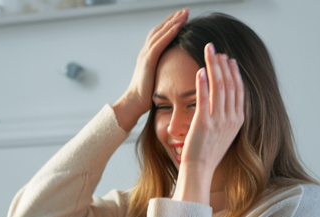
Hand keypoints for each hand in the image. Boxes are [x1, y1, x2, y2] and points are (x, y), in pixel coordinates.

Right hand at [112, 8, 187, 131]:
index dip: (170, 25)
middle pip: (160, 30)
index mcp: (148, 56)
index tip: (182, 18)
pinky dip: (169, 33)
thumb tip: (177, 72)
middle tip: (185, 10)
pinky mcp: (148, 61)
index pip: (160, 35)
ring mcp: (145, 55)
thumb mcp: (157, 79)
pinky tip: (179, 26)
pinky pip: (160, 43)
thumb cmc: (146, 96)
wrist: (134, 103)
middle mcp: (145, 52)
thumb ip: (165, 72)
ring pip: (161, 33)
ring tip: (184, 14)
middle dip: (173, 19)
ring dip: (173, 22)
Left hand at [174, 43, 244, 205]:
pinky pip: (204, 99)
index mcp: (238, 119)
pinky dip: (203, 83)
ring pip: (218, 87)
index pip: (238, 90)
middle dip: (223, 64)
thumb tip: (222, 96)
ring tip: (208, 54)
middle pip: (229, 84)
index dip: (234, 72)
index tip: (228, 59)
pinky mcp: (203, 123)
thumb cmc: (208, 151)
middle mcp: (231, 118)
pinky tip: (200, 71)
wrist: (199, 169)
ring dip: (213, 67)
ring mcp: (218, 121)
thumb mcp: (224, 131)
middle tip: (216, 50)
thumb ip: (226, 114)